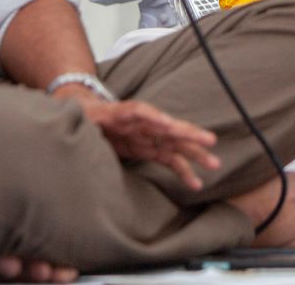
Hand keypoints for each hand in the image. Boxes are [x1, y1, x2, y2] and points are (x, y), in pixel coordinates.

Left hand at [54, 87, 220, 190]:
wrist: (87, 114)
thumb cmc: (84, 115)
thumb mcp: (80, 117)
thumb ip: (85, 120)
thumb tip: (81, 121)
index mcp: (123, 113)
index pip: (140, 112)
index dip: (154, 117)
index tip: (168, 124)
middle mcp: (142, 123)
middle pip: (168, 127)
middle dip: (189, 134)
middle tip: (210, 141)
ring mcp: (148, 137)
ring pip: (176, 144)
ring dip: (195, 155)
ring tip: (214, 164)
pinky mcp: (149, 149)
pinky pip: (170, 160)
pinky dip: (183, 171)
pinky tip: (196, 183)